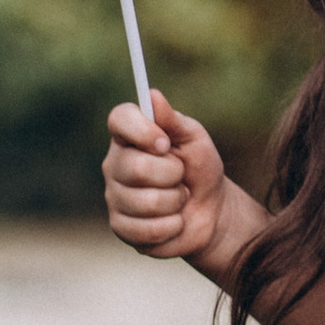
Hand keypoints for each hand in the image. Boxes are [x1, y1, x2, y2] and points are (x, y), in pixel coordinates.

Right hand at [103, 91, 226, 260]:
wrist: (210, 211)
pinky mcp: (121, 227)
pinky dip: (172, 225)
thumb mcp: (194, 139)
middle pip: (138, 167)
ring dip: (175, 201)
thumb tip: (152, 95)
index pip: (119, 119)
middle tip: (180, 176)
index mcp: (130, 136)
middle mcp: (115, 164)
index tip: (165, 142)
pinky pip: (147, 229)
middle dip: (173, 174)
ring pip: (147, 202)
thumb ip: (173, 120)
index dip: (142, 130)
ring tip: (178, 198)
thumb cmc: (199, 168)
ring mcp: (114, 197)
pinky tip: (173, 220)